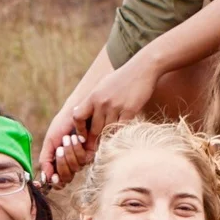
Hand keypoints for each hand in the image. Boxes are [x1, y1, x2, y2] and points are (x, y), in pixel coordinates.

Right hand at [38, 91, 92, 187]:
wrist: (75, 111)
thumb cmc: (62, 125)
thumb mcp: (50, 142)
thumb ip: (46, 160)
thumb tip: (45, 179)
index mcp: (58, 162)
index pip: (57, 181)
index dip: (54, 182)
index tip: (51, 178)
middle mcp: (70, 164)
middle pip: (65, 178)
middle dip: (61, 163)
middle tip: (60, 148)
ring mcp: (81, 160)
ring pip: (74, 170)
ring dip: (69, 153)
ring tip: (68, 138)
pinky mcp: (91, 154)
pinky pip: (83, 160)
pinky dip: (77, 149)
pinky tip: (77, 137)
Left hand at [44, 61, 158, 184]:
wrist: (142, 68)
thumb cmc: (122, 78)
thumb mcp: (102, 85)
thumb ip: (91, 100)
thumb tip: (78, 111)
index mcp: (93, 96)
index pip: (77, 117)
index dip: (79, 130)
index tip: (83, 137)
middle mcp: (102, 102)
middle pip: (93, 129)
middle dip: (93, 141)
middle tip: (94, 151)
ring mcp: (116, 106)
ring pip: (107, 131)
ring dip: (107, 139)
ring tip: (107, 146)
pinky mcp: (130, 110)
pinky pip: (122, 128)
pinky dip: (120, 134)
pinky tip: (122, 136)